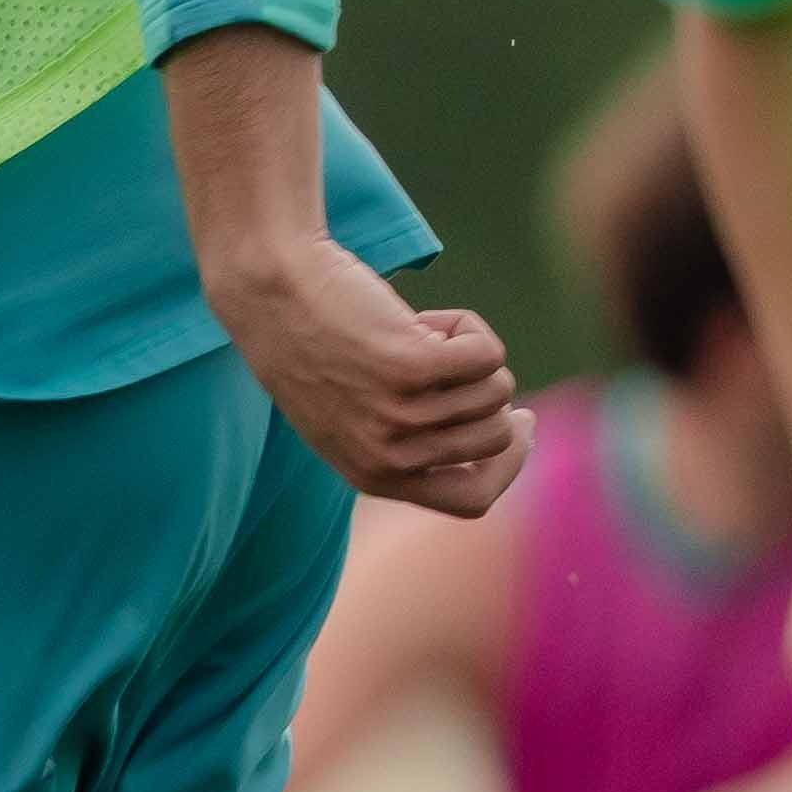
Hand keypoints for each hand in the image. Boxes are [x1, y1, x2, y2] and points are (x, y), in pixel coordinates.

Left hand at [204, 236, 524, 515]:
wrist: (270, 290)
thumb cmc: (313, 343)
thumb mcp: (351, 414)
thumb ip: (410, 439)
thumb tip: (502, 434)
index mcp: (375, 477)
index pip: (472, 500)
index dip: (508, 465)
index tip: (521, 425)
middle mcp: (389, 457)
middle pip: (496, 438)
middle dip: (488, 392)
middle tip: (450, 358)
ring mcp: (402, 415)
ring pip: (496, 390)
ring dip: (469, 352)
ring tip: (415, 333)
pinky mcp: (413, 368)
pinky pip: (487, 355)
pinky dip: (469, 327)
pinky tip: (422, 318)